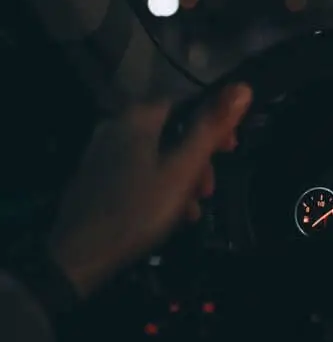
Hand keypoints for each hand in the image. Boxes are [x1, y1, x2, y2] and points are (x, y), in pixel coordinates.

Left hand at [47, 84, 251, 295]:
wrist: (80, 255)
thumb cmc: (139, 209)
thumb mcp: (184, 169)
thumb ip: (212, 127)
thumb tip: (243, 87)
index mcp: (138, 117)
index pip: (187, 100)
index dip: (215, 121)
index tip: (231, 148)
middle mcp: (116, 125)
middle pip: (172, 130)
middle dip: (198, 157)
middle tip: (210, 188)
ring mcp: (102, 152)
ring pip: (156, 153)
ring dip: (181, 176)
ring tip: (193, 208)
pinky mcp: (95, 177)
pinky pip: (137, 170)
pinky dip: (158, 185)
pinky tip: (169, 213)